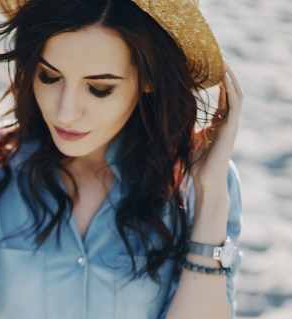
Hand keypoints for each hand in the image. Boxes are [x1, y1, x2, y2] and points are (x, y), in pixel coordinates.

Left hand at [191, 58, 243, 192]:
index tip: (210, 62)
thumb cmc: (195, 162)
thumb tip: (169, 114)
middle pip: (231, 89)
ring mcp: (231, 124)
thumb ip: (185, 125)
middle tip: (218, 53)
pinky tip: (225, 76)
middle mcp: (227, 120)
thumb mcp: (188, 137)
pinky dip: (231, 89)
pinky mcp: (231, 128)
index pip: (222, 93)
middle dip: (226, 71)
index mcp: (219, 121)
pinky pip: (234, 104)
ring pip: (236, 93)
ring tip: (224, 59)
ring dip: (231, 75)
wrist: (204, 180)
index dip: (218, 78)